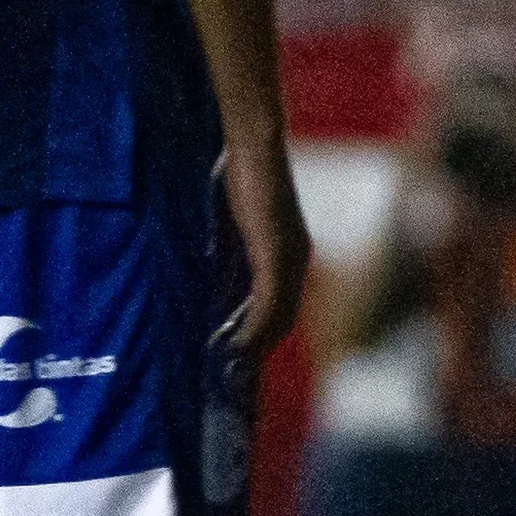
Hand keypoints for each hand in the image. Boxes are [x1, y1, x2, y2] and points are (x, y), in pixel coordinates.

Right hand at [216, 139, 311, 357]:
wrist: (254, 145)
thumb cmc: (242, 175)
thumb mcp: (237, 223)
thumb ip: (233, 252)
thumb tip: (217, 283)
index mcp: (291, 251)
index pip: (284, 304)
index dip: (266, 332)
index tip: (243, 353)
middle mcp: (298, 258)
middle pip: (285, 318)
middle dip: (262, 346)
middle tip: (236, 370)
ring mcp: (290, 257)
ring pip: (279, 315)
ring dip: (257, 342)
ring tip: (233, 363)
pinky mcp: (276, 253)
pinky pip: (268, 302)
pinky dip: (253, 326)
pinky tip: (237, 342)